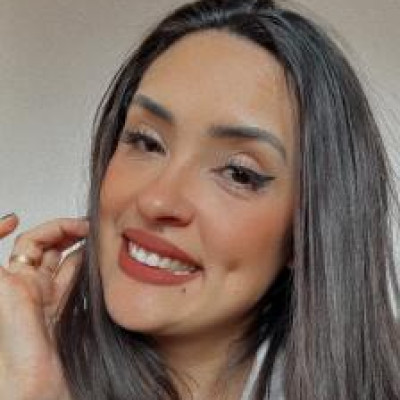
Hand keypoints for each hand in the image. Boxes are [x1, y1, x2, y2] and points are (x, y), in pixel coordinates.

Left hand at [0, 215, 88, 399]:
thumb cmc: (23, 390)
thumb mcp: (14, 335)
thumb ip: (11, 297)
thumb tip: (11, 259)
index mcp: (8, 292)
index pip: (6, 250)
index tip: (13, 217)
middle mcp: (23, 295)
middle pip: (37, 249)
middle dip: (58, 230)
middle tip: (83, 227)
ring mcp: (43, 303)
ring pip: (59, 262)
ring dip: (75, 246)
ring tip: (95, 239)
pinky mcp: (60, 313)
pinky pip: (72, 281)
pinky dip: (84, 266)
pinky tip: (95, 264)